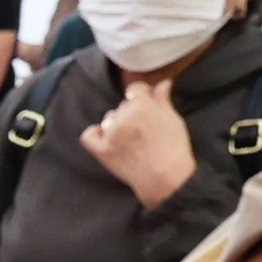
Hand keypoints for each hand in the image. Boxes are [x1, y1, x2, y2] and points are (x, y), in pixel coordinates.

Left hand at [84, 75, 196, 207]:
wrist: (165, 179)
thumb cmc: (173, 149)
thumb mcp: (173, 119)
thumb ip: (163, 99)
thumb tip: (163, 83)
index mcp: (142, 105)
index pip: (135, 89)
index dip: (141, 95)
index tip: (145, 102)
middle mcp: (124, 116)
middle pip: (123, 106)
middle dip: (132, 113)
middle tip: (143, 129)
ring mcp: (111, 133)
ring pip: (109, 119)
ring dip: (117, 125)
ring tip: (130, 139)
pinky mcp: (102, 150)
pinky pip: (88, 136)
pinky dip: (94, 134)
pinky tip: (103, 137)